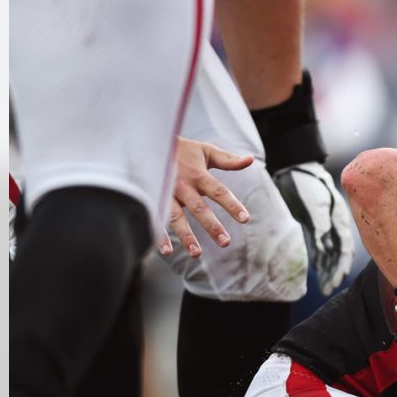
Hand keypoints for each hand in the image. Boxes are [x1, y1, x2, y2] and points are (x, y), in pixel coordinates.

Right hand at [160, 137, 252, 257]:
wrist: (146, 142)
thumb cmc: (181, 149)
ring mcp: (166, 194)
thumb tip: (251, 159)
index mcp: (198, 174)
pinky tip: (166, 251)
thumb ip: (228, 159)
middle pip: (199, 208)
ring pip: (177, 217)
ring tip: (196, 254)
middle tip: (225, 242)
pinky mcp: (153, 199)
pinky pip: (156, 218)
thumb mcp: (205, 151)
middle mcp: (182, 186)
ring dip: (186, 236)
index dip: (232, 204)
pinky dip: (160, 235)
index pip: (218, 191)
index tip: (245, 219)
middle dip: (212, 226)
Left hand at [273, 162, 354, 294]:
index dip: (342, 264)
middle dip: (335, 272)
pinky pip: (320, 246)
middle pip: (338, 253)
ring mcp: (326, 225)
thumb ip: (321, 224)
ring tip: (323, 287)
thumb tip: (324, 245)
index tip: (338, 279)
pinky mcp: (314, 225)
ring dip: (327, 269)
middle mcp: (336, 225)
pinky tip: (317, 271)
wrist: (295, 167)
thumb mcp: (315, 202)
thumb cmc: (307, 182)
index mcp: (340, 219)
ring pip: (330, 252)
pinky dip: (320, 259)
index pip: (345, 247)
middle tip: (328, 290)